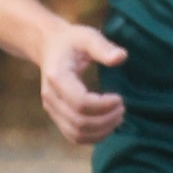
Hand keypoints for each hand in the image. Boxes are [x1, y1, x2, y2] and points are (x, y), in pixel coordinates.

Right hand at [38, 22, 126, 144]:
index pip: (80, 103)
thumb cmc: (71, 41)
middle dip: (106, 120)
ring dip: (101, 131)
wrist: (49, 46)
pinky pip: (74, 136)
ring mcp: (51, 109)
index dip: (104, 106)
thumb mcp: (88, 36)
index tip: (120, 98)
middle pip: (79, 122)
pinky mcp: (56, 116)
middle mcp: (51, 97)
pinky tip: (108, 125)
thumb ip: (103, 47)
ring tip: (118, 117)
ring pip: (77, 134)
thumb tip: (121, 57)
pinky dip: (93, 136)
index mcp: (57, 77)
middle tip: (122, 108)